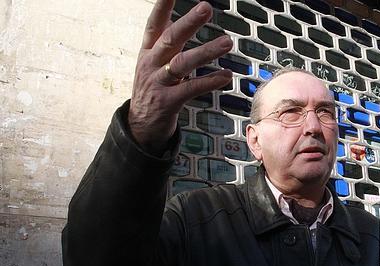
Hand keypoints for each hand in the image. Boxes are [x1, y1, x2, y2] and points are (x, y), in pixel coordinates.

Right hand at [128, 0, 232, 151]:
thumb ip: (166, 43)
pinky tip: (226, 75)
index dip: (162, 6)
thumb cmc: (152, 90)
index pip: (154, 24)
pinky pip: (191, 89)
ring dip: (207, 51)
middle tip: (206, 7)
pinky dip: (210, 81)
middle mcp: (151, 64)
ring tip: (227, 42)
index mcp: (147, 52)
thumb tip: (179, 21)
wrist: (140, 126)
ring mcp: (158, 83)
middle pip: (170, 39)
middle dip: (188, 22)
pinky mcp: (168, 102)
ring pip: (182, 63)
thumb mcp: (153, 63)